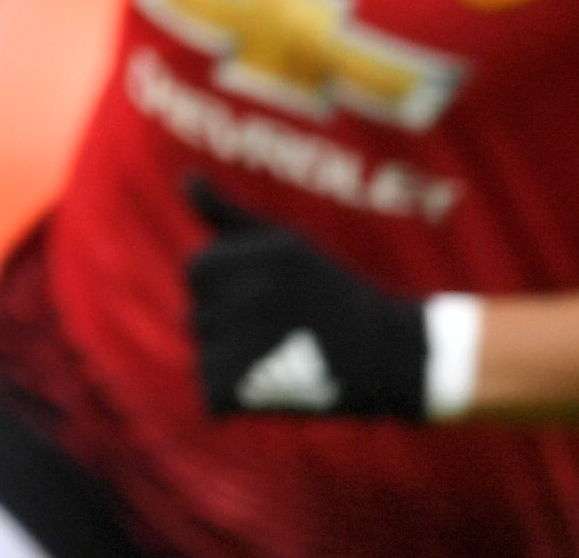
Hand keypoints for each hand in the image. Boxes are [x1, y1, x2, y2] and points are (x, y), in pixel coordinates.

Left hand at [187, 178, 432, 419]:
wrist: (392, 356)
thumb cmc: (331, 292)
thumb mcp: (285, 242)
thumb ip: (227, 213)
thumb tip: (186, 178)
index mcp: (263, 256)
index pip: (196, 272)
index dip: (221, 289)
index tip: (259, 300)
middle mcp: (258, 294)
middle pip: (197, 317)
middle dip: (227, 328)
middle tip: (279, 334)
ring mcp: (258, 344)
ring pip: (204, 357)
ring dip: (231, 365)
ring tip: (278, 361)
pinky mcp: (258, 392)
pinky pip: (213, 395)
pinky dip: (234, 400)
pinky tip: (271, 390)